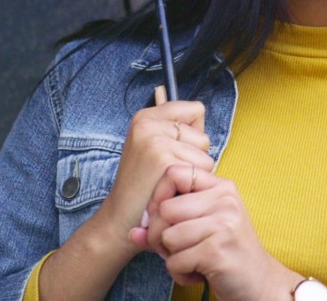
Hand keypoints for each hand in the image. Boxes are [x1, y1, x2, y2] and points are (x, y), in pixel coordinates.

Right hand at [94, 87, 213, 245]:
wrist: (121, 219)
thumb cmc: (145, 185)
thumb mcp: (153, 148)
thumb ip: (177, 128)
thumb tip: (200, 107)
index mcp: (145, 117)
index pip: (196, 110)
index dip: (192, 135)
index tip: (172, 152)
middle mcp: (147, 124)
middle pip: (203, 135)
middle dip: (194, 156)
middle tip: (167, 173)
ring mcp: (154, 141)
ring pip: (205, 154)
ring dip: (193, 172)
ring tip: (169, 182)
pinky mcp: (164, 161)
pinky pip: (202, 169)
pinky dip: (192, 185)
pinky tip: (171, 191)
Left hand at [129, 164, 300, 300]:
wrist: (260, 282)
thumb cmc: (227, 251)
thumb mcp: (201, 228)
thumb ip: (168, 224)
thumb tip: (133, 231)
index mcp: (221, 187)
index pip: (173, 173)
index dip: (158, 196)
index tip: (163, 218)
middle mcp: (225, 200)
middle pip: (163, 209)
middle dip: (160, 236)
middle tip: (176, 249)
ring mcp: (224, 224)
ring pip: (167, 237)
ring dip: (171, 257)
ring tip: (191, 260)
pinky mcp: (217, 251)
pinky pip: (175, 261)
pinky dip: (180, 273)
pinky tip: (198, 273)